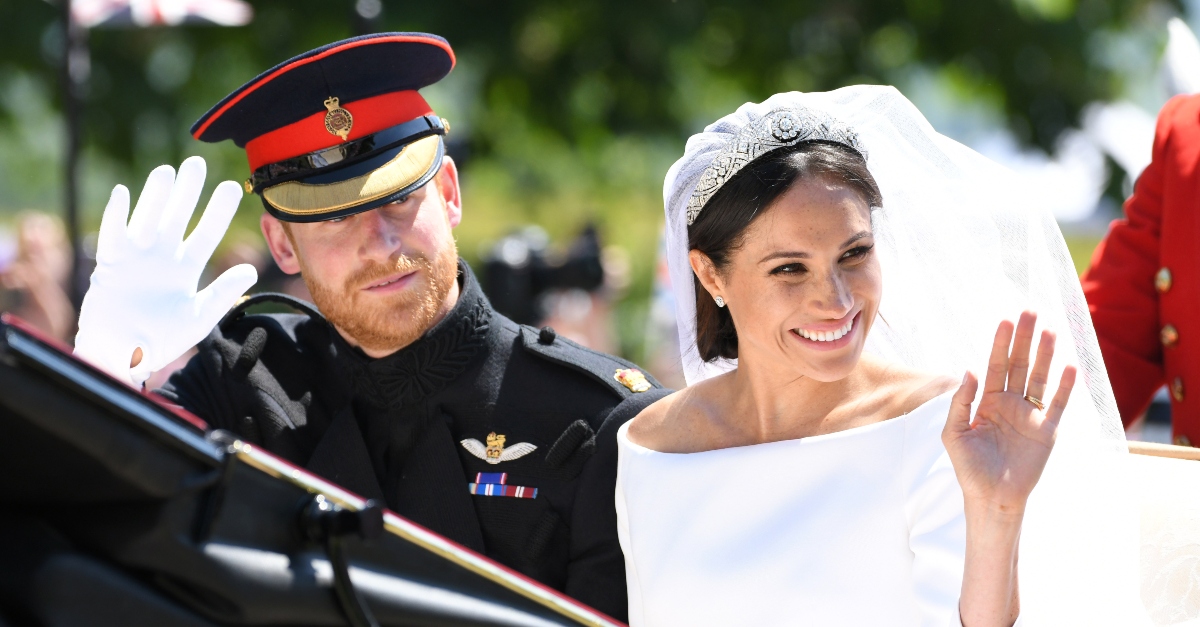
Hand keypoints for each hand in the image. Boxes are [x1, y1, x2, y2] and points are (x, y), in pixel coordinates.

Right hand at [74, 157, 256, 385]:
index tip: (232, 187)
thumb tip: (251, 271)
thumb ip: (222, 294)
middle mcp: (162, 256)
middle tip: (197, 163)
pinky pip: (112, 235)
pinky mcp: (110, 263)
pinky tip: (122, 193)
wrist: (125, 354)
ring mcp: (136, 257)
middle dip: (187, 191)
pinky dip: (115, 215)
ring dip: (155, 196)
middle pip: (176, 217)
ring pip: (147, 218)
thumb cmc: (162, 338)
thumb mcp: (199, 317)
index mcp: (186, 267)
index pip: (206, 233)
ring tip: (167, 171)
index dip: (218, 211)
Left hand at [942, 311, 1076, 514]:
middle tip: (1030, 311)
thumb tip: (969, 370)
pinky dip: (1065, 387)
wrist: (991, 498)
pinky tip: (1070, 366)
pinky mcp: (1048, 431)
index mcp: (987, 401)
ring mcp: (1031, 415)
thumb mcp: (954, 433)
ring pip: (1040, 378)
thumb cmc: (969, 468)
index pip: (995, 365)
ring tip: (1051, 330)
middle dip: (1025, 339)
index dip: (1000, 343)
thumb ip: (960, 402)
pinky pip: (1058, 405)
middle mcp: (1011, 403)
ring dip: (1046, 355)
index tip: (1006, 320)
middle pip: (1020, 364)